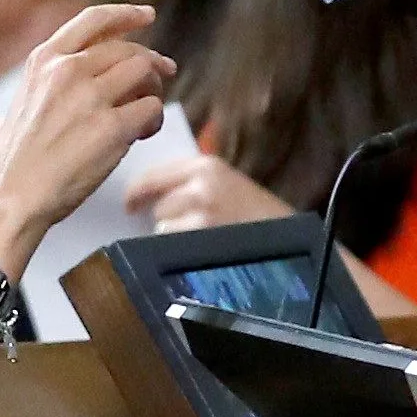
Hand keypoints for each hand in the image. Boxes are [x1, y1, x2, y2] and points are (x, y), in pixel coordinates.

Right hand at [0, 2, 174, 282]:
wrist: (9, 196)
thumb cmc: (19, 159)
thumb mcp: (29, 99)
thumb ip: (60, 79)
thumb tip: (107, 72)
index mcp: (44, 60)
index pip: (94, 20)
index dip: (126, 14)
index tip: (146, 15)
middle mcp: (67, 70)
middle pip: (128, 49)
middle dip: (152, 61)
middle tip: (164, 74)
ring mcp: (90, 97)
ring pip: (145, 73)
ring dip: (154, 91)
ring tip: (146, 115)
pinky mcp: (111, 128)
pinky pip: (151, 109)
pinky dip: (154, 120)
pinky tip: (143, 134)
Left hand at [123, 152, 294, 232]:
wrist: (287, 234)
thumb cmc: (257, 212)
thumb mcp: (227, 182)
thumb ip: (191, 181)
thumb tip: (149, 195)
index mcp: (206, 166)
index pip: (153, 176)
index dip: (136, 191)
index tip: (129, 204)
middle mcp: (201, 185)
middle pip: (157, 204)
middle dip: (165, 217)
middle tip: (185, 225)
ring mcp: (201, 213)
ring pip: (163, 226)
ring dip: (172, 235)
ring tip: (200, 237)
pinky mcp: (202, 238)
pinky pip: (173, 246)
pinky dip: (181, 251)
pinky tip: (202, 248)